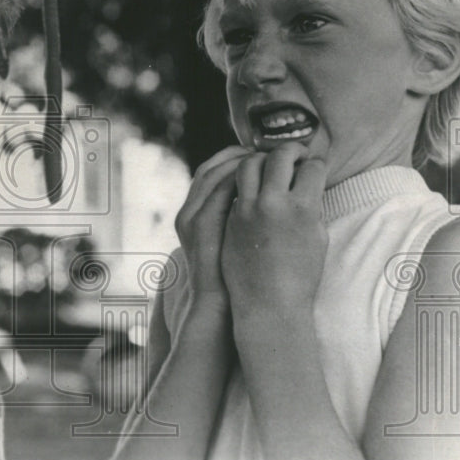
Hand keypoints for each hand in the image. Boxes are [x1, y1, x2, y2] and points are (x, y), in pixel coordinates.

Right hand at [169, 145, 251, 337]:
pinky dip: (239, 178)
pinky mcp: (201, 226)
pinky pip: (219, 190)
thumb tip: (271, 198)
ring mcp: (192, 218)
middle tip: (267, 149)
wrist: (223, 310)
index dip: (236, 157)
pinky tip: (262, 175)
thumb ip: (242, 219)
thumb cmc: (238, 280)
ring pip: (214, 173)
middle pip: (212, 167)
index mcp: (195, 215)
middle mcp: (189, 212)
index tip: (261, 153)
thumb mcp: (235, 243)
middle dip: (239, 153)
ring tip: (267, 158)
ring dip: (241, 161)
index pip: (213, 172)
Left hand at [221, 143, 327, 323]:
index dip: (317, 163)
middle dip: (291, 150)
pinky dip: (245, 179)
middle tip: (295, 154)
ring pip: (249, 164)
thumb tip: (306, 183)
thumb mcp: (316, 238)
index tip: (316, 164)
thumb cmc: (301, 276)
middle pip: (280, 156)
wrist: (268, 304)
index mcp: (303, 208)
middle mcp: (273, 203)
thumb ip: (310, 206)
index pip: (313, 167)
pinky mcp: (230, 217)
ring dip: (261, 158)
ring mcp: (247, 209)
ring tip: (269, 163)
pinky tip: (253, 182)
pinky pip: (235, 186)